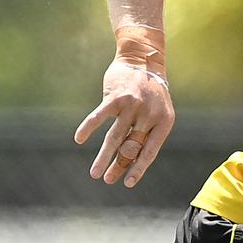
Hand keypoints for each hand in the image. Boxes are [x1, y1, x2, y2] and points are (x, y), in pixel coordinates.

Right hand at [74, 60, 174, 187]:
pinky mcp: (116, 97)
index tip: (128, 183)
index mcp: (164, 121)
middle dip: (118, 166)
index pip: (150, 151)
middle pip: (131, 147)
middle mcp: (149, 115)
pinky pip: (99, 117)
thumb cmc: (150, 91)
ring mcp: (133, 106)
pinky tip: (79, 139)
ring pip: (115, 138)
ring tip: (95, 173)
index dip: (139, 168)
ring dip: (104, 157)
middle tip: (107, 180)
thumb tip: (131, 161)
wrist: (143, 59)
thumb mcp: (158, 111)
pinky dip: (88, 128)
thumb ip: (147, 132)